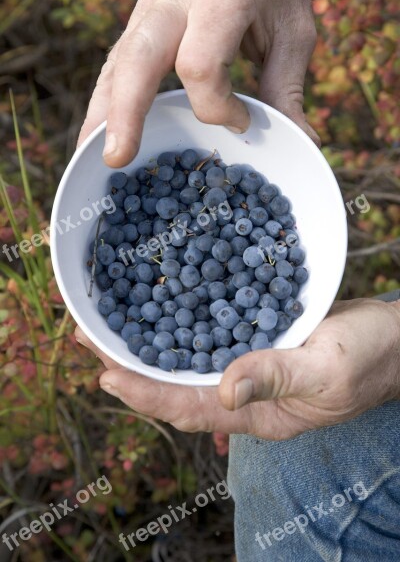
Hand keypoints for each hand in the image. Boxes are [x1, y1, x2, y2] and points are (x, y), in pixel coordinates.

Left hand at [75, 299, 399, 439]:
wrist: (394, 340)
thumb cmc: (370, 358)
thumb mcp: (328, 370)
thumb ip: (276, 377)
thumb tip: (222, 392)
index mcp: (260, 413)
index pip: (190, 408)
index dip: (147, 394)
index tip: (106, 374)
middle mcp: (246, 394)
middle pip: (176, 384)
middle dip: (131, 366)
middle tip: (87, 336)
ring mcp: (251, 366)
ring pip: (189, 359)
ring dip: (149, 341)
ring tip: (110, 319)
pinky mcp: (258, 341)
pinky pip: (211, 335)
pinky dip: (182, 321)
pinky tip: (163, 301)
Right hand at [78, 0, 318, 166]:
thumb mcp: (293, 33)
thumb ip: (287, 88)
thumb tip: (302, 144)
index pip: (200, 64)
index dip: (217, 107)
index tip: (243, 123)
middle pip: (139, 58)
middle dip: (126, 111)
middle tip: (118, 158)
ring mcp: (149, 8)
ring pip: (117, 61)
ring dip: (103, 110)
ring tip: (92, 153)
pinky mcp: (140, 21)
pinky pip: (116, 63)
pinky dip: (106, 99)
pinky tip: (98, 131)